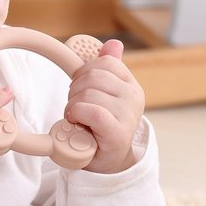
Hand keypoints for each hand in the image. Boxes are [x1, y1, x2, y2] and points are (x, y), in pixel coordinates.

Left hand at [64, 39, 144, 173]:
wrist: (107, 161)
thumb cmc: (101, 126)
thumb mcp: (103, 95)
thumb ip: (107, 69)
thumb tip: (114, 43)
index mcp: (130, 85)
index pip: (104, 62)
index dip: (84, 72)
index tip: (81, 89)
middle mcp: (134, 97)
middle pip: (93, 76)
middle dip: (75, 90)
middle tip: (76, 108)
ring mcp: (128, 115)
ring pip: (88, 94)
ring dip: (72, 106)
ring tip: (77, 119)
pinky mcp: (118, 133)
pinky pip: (91, 112)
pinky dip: (76, 115)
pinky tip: (77, 124)